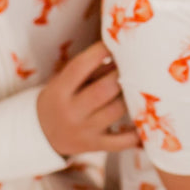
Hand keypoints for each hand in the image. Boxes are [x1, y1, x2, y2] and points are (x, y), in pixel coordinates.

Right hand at [36, 41, 138, 156]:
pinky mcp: (95, 146)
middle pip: (104, 90)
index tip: (115, 44)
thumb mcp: (64, 82)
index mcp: (59, 91)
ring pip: (116, 111)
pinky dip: (137, 134)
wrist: (42, 134)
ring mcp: (84, 131)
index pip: (80, 67)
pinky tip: (147, 122)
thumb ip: (90, 71)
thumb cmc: (60, 99)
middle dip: (122, 74)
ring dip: (132, 97)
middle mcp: (71, 112)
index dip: (100, 52)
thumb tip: (121, 55)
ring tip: (143, 86)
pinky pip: (122, 142)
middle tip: (137, 65)